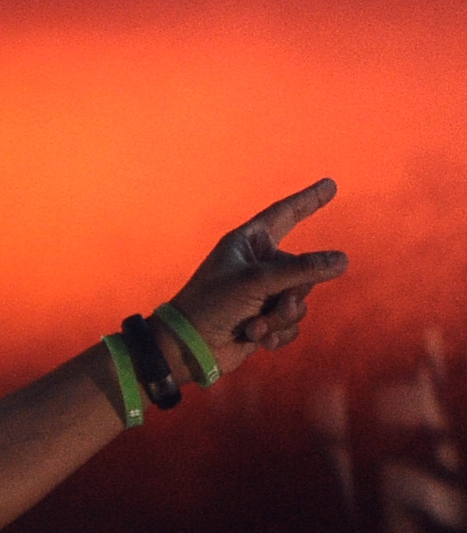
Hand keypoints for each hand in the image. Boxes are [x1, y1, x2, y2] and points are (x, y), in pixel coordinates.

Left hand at [166, 179, 350, 373]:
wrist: (189, 348)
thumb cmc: (211, 306)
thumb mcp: (257, 281)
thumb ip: (302, 269)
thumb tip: (343, 260)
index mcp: (248, 243)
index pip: (285, 214)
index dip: (308, 200)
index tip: (331, 184)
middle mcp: (259, 264)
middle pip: (305, 271)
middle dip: (291, 295)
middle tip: (266, 306)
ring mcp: (264, 292)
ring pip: (300, 301)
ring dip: (280, 318)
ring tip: (253, 326)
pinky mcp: (266, 318)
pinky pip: (293, 323)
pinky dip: (278, 334)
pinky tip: (255, 340)